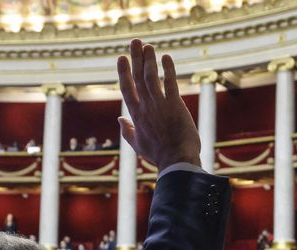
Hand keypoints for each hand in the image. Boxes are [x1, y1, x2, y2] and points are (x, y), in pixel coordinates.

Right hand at [117, 40, 199, 172]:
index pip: (127, 88)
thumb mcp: (138, 145)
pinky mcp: (175, 105)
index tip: (121, 57)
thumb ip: (128, 131)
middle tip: (134, 41)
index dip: (123, 72)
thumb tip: (120, 120)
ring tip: (148, 45)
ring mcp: (160, 105)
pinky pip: (171, 83)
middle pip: (138, 78)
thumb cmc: (158, 155)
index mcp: (136, 115)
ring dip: (149, 59)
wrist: (177, 161)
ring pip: (151, 77)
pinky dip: (168, 69)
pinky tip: (166, 57)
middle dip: (135, 58)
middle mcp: (146, 107)